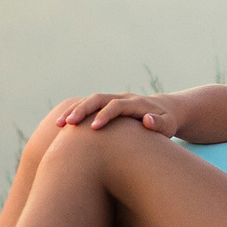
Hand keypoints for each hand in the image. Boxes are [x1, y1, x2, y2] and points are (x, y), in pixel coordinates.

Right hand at [51, 92, 181, 134]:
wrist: (164, 110)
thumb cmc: (166, 122)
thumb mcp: (168, 125)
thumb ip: (159, 123)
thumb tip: (147, 120)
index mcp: (136, 103)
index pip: (117, 106)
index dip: (105, 115)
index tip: (94, 128)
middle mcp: (122, 98)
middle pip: (99, 98)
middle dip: (82, 110)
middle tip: (67, 123)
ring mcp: (114, 100)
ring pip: (90, 100)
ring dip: (74, 110)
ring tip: (58, 124)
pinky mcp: (108, 105)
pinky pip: (89, 105)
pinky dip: (76, 112)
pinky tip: (62, 124)